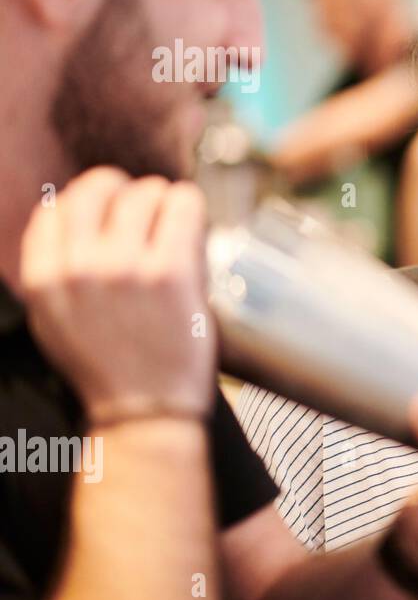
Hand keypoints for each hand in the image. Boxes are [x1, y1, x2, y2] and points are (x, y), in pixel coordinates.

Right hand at [19, 167, 214, 425]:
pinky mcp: (172, 271)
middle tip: (143, 203)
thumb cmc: (108, 365)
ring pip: (144, 192)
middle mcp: (80, 267)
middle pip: (98, 189)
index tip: (106, 205)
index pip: (55, 208)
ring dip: (161, 197)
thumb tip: (65, 212)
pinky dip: (189, 204)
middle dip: (122, 190)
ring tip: (170, 215)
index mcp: (44, 278)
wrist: (147, 409)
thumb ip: (56, 267)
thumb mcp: (56, 318)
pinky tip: (190, 216)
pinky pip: (183, 206)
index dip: (84, 200)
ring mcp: (127, 267)